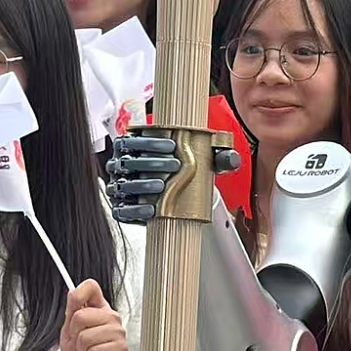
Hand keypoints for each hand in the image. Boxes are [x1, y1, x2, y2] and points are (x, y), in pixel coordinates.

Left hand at [60, 281, 128, 350]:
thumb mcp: (70, 331)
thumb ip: (72, 312)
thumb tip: (72, 292)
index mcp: (98, 309)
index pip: (90, 287)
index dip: (78, 294)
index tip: (73, 307)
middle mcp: (110, 317)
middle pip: (81, 315)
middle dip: (74, 333)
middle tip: (80, 341)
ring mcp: (117, 331)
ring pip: (85, 336)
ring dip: (81, 349)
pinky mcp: (120, 348)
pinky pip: (94, 350)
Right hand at [106, 132, 241, 223]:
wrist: (172, 197)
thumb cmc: (181, 171)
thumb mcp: (199, 160)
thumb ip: (215, 156)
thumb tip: (231, 159)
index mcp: (133, 147)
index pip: (133, 139)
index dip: (150, 141)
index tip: (171, 145)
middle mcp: (122, 165)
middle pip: (129, 161)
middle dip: (151, 162)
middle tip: (174, 165)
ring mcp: (119, 186)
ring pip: (123, 184)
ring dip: (142, 185)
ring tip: (161, 186)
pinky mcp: (121, 208)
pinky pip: (121, 210)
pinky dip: (135, 210)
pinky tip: (150, 210)